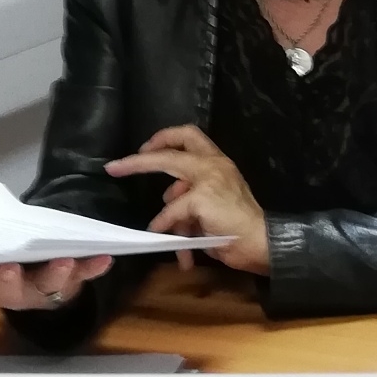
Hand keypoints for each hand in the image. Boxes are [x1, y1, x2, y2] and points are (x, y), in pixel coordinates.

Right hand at [0, 256, 113, 310]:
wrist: (41, 284)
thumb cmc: (4, 265)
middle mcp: (16, 293)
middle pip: (11, 291)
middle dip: (9, 280)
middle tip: (8, 268)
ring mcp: (45, 288)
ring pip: (49, 284)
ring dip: (56, 273)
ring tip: (64, 260)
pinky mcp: (72, 281)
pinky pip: (84, 275)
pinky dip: (94, 267)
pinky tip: (105, 258)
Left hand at [106, 125, 269, 275]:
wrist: (260, 241)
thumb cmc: (239, 226)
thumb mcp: (213, 204)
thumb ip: (190, 196)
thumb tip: (168, 200)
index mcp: (218, 162)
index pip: (190, 135)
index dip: (164, 137)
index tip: (146, 149)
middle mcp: (213, 164)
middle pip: (171, 150)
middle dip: (138, 160)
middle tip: (116, 167)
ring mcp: (208, 179)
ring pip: (170, 189)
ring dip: (164, 212)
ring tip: (162, 233)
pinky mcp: (201, 198)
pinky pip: (173, 213)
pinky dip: (167, 226)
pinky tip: (167, 240)